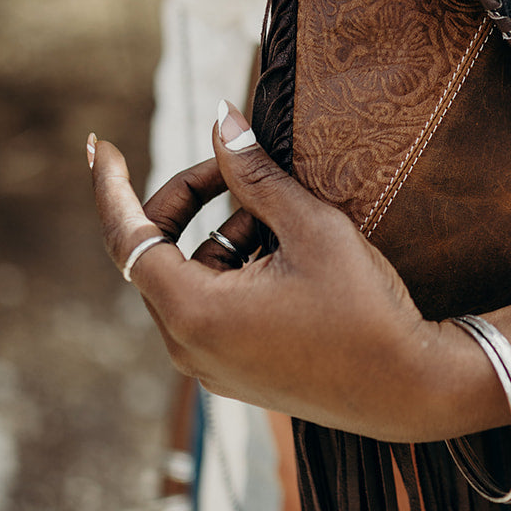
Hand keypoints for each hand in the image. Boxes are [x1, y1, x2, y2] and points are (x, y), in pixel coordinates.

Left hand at [88, 100, 510, 440]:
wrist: (410, 389)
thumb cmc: (365, 309)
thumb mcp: (311, 227)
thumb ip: (256, 174)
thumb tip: (221, 120)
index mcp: (194, 312)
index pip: (129, 236)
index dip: (111, 186)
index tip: (99, 146)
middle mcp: (188, 346)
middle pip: (156, 253)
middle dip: (190, 201)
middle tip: (234, 166)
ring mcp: (208, 366)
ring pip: (188, 278)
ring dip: (221, 235)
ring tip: (281, 218)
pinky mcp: (233, 373)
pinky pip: (210, 307)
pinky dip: (232, 269)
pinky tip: (284, 255)